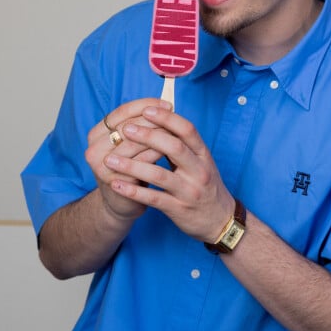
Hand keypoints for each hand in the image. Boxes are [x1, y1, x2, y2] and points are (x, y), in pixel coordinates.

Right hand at [85, 98, 170, 222]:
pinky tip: (172, 152)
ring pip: (134, 143)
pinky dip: (157, 154)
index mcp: (96, 134)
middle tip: (175, 117)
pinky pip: (140, 163)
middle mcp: (93, 148)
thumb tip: (164, 106)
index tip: (168, 104)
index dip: (146, 105)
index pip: (122, 111)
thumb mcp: (130, 143)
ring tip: (176, 131)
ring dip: (158, 136)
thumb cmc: (130, 168)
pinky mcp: (114, 181)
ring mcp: (102, 166)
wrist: (121, 204)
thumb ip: (140, 125)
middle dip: (154, 120)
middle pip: (128, 125)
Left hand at [103, 104, 234, 242]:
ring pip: (159, 175)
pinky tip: (116, 185)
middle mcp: (199, 171)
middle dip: (147, 136)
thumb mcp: (201, 162)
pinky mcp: (179, 209)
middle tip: (125, 130)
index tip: (146, 110)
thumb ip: (183, 145)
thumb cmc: (206, 186)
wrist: (220, 220)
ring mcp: (189, 191)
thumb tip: (159, 121)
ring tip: (110, 160)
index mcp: (204, 155)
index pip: (187, 130)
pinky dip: (133, 192)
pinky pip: (153, 199)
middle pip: (173, 147)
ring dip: (132, 166)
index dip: (167, 118)